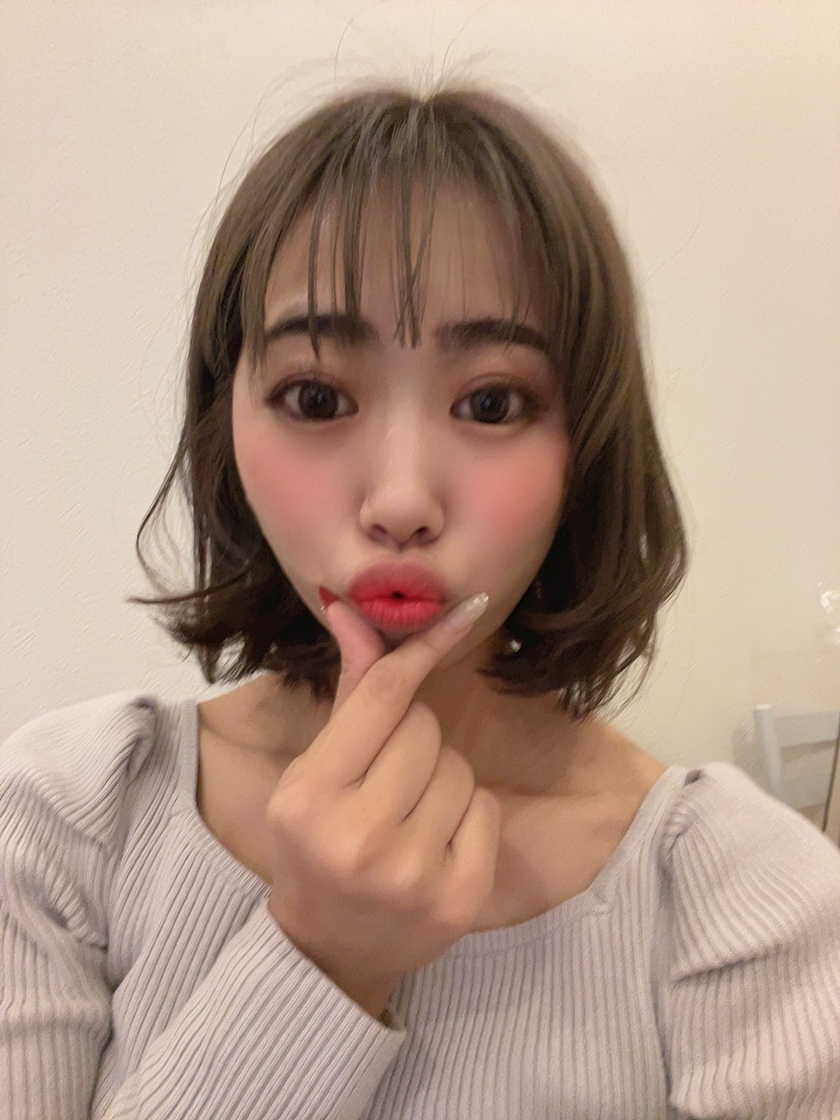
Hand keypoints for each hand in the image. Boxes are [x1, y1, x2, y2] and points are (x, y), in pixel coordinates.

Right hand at [266, 594, 501, 1019]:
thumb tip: (352, 608)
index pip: (382, 697)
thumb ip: (348, 693)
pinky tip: (436, 839)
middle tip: (389, 775)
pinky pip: (487, 808)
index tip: (463, 608)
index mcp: (310, 797)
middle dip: (413, 737)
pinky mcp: (459, 900)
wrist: (327, 951)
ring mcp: (413, 873)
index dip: (421, 649)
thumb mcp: (312, 772)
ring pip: (460, 766)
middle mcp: (360, 836)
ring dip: (441, 776)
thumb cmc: (313, 845)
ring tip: (409, 812)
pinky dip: (468, 812)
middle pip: (425, 728)